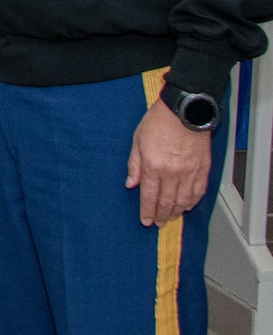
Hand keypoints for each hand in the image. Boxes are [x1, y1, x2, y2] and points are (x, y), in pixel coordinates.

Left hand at [127, 99, 213, 226]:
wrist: (185, 111)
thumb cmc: (159, 121)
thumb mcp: (137, 141)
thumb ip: (134, 165)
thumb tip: (130, 184)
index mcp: (153, 166)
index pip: (149, 196)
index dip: (146, 211)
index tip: (145, 221)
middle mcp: (172, 173)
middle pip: (166, 202)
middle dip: (160, 215)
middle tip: (157, 223)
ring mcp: (189, 172)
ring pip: (183, 200)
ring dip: (175, 212)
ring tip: (169, 218)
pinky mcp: (203, 169)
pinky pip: (198, 192)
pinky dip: (192, 202)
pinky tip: (186, 206)